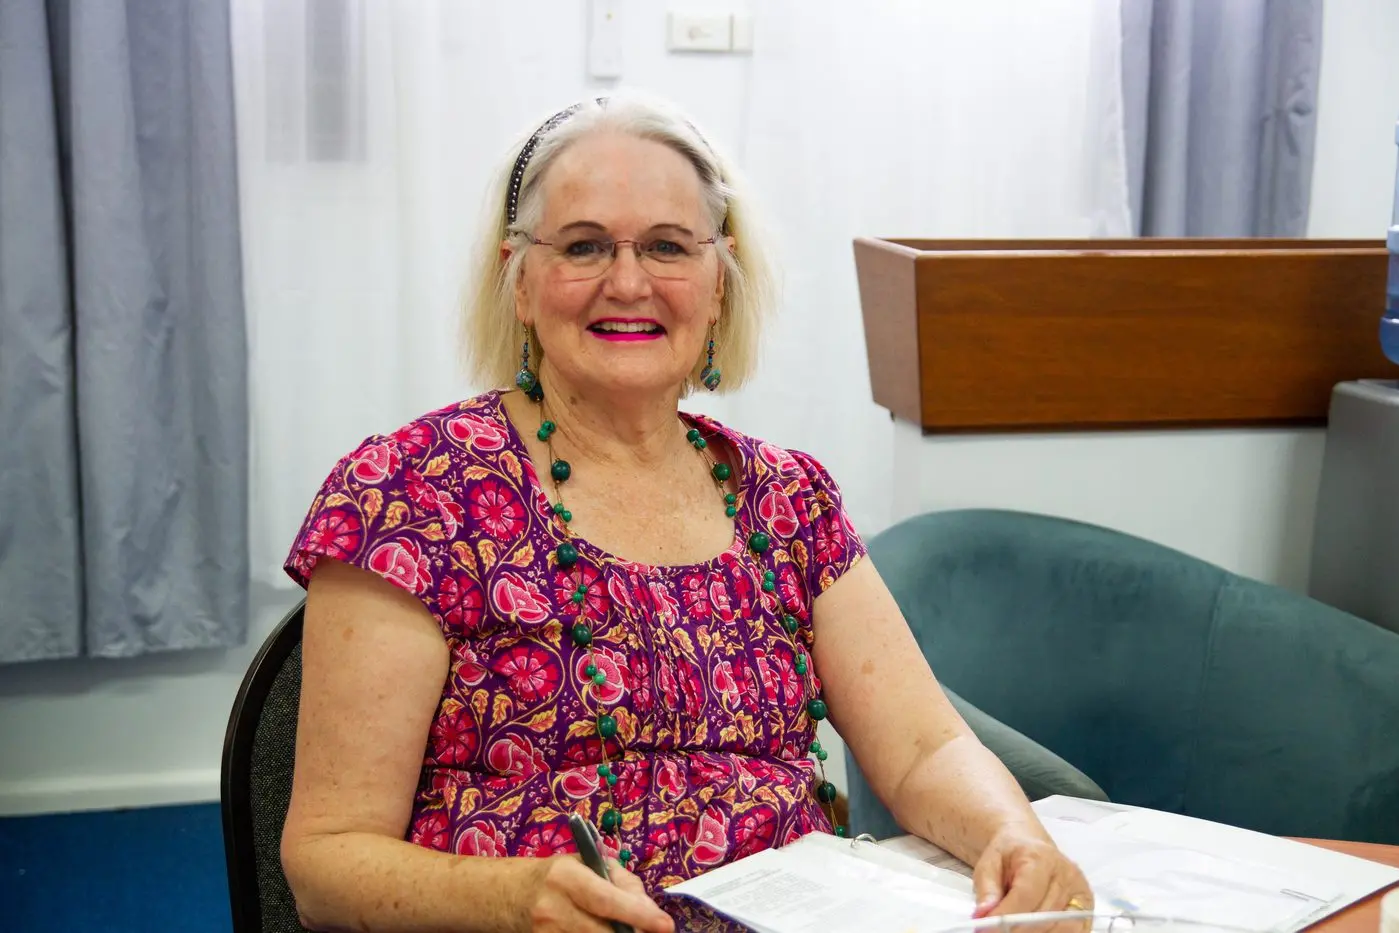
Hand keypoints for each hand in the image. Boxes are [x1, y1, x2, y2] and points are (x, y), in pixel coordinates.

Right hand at [520, 856, 674, 932]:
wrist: (511, 896)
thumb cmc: (558, 876)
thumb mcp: (586, 865)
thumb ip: (621, 881)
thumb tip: (649, 909)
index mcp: (566, 877)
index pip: (605, 899)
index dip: (637, 914)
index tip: (665, 925)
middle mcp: (552, 908)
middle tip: (653, 930)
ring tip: (627, 928)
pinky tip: (605, 931)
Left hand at [970, 824, 1092, 929]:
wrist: (1028, 847)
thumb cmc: (1009, 856)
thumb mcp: (988, 864)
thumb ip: (986, 889)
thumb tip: (984, 914)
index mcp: (1040, 858)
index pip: (1026, 894)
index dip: (1006, 916)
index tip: (987, 929)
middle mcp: (1067, 874)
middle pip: (1044, 914)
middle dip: (1018, 930)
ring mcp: (1081, 892)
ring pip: (1061, 927)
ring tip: (1013, 932)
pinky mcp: (1086, 909)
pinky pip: (1074, 931)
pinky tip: (1034, 932)